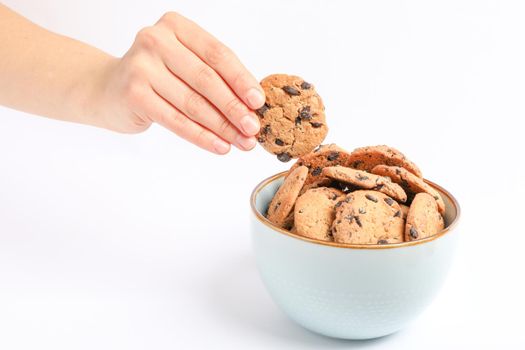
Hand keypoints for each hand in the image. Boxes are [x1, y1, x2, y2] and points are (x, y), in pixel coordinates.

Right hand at [95, 12, 264, 153]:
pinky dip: (202, 136)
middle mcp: (156, 41)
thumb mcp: (183, 64)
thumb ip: (214, 76)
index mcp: (176, 27)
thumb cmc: (155, 77)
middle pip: (207, 79)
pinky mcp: (134, 94)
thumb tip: (251, 106)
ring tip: (242, 142)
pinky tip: (219, 146)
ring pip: (193, 103)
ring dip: (222, 126)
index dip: (241, 79)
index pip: (217, 54)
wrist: (106, 89)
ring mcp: (141, 66)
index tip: (258, 101)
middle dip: (234, 107)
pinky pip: (176, 121)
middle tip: (253, 128)